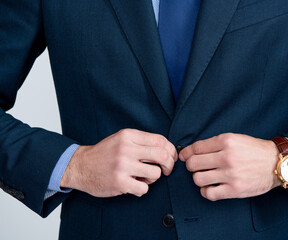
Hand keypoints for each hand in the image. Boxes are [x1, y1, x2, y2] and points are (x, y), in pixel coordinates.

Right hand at [61, 128, 176, 197]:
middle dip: (169, 165)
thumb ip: (141, 141)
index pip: (160, 140)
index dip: (171, 150)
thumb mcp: (121, 139)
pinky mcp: (119, 182)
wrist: (79, 166)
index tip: (170, 158)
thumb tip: (167, 149)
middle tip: (166, 170)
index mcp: (128, 135)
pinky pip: (144, 188)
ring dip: (153, 178)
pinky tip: (133, 185)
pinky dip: (142, 188)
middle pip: (162, 155)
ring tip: (142, 177)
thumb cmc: (104, 153)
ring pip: (155, 173)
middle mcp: (126, 148)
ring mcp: (122, 165)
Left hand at [179, 133, 280, 200]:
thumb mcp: (235, 138)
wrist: (276, 163)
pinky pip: (209, 194)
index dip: (186, 152)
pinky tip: (211, 187)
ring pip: (198, 179)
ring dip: (198, 178)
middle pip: (193, 164)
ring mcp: (231, 174)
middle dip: (190, 165)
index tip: (184, 156)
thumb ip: (214, 143)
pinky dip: (206, 191)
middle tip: (195, 167)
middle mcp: (227, 157)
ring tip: (205, 176)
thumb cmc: (254, 150)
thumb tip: (192, 151)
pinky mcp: (235, 189)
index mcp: (226, 141)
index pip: (196, 148)